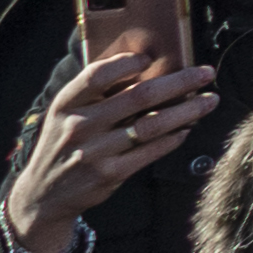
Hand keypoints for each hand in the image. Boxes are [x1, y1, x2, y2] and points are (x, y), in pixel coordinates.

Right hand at [0, 46, 219, 252]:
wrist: (43, 195)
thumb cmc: (64, 144)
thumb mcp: (65, 114)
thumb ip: (96, 92)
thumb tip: (145, 65)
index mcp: (66, 104)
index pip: (97, 75)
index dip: (127, 62)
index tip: (151, 57)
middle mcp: (79, 126)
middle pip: (139, 96)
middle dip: (180, 82)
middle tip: (206, 73)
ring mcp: (94, 152)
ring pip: (152, 125)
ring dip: (187, 111)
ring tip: (209, 101)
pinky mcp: (109, 174)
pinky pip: (150, 151)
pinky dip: (174, 138)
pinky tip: (187, 128)